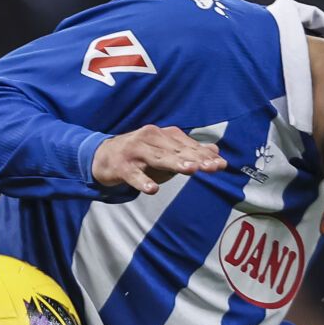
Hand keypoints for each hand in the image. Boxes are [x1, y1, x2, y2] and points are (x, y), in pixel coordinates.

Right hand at [92, 125, 225, 194]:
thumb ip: (189, 152)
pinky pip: (133, 175)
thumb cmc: (140, 156)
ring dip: (174, 163)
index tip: (220, 165)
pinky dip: (142, 182)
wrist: (102, 156)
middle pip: (176, 151)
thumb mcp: (165, 152)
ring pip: (158, 158)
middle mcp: (149, 138)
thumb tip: (215, 150)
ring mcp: (134, 152)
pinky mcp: (121, 166)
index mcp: (163, 134)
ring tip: (190, 170)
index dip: (204, 155)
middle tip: (211, 167)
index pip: (187, 145)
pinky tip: (152, 190)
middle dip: (195, 159)